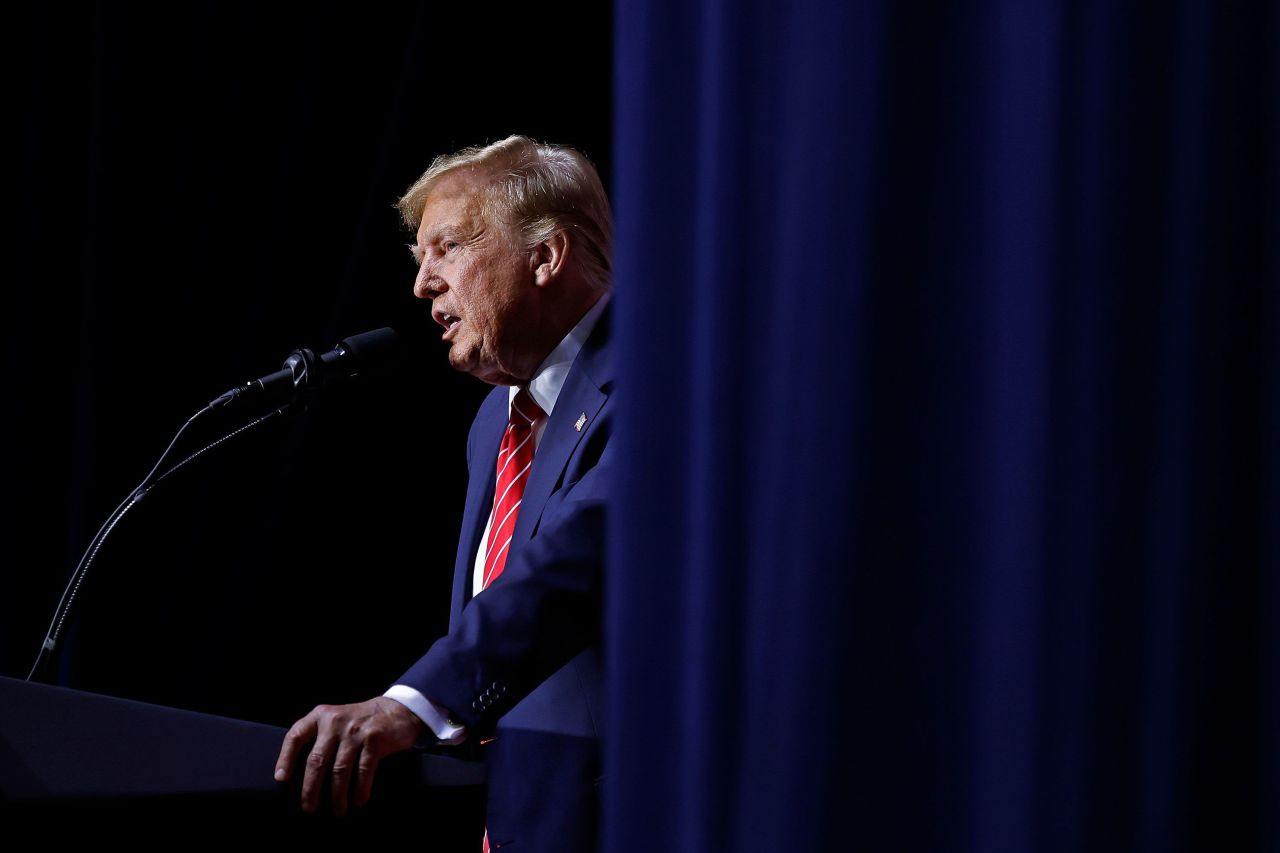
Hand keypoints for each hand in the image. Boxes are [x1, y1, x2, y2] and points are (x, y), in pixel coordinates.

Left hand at [274, 696, 425, 815]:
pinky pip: (363, 770)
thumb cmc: (358, 722)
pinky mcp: (374, 739)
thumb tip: (299, 776)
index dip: (286, 759)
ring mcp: (355, 731)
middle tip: (309, 808)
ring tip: (337, 810)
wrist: (395, 710)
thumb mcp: (334, 720)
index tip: (281, 780)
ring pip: (339, 770)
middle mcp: (335, 721)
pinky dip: (360, 789)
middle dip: (310, 789)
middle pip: (316, 760)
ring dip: (337, 795)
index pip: (295, 736)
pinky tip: (358, 800)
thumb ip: (318, 738)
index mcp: (320, 716)